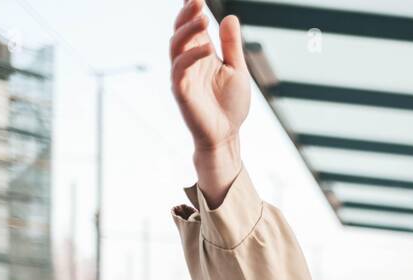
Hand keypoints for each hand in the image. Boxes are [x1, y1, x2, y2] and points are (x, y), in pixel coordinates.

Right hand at [170, 0, 250, 204]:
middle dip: (187, 13)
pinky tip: (206, 48)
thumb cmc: (230, 105)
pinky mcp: (181, 91)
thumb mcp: (237, 70)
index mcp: (202, 54)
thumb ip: (232, 46)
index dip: (192, 9)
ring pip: (175, 45)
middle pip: (180, 30)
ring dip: (187, 29)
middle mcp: (189, 61)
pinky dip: (192, 56)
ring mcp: (183, 75)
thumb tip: (230, 17)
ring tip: (203, 16)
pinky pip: (180, 69)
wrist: (226, 135)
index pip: (193, 26)